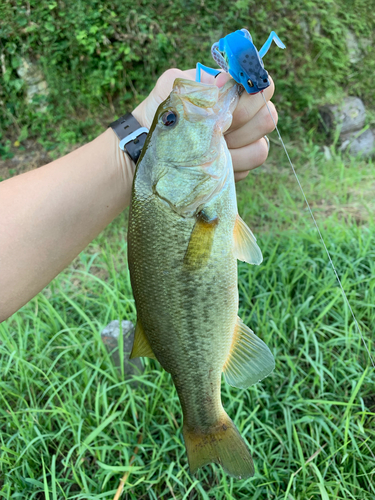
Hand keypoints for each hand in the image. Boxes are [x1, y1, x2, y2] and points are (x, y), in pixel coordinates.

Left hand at [132, 68, 277, 181]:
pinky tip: (208, 164)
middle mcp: (245, 118)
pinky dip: (229, 167)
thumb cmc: (162, 114)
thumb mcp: (171, 89)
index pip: (264, 86)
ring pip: (261, 148)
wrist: (147, 148)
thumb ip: (199, 81)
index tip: (225, 104)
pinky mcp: (238, 169)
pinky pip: (248, 169)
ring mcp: (243, 145)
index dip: (250, 95)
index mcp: (233, 93)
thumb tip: (223, 84)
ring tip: (210, 148)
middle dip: (242, 124)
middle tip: (216, 128)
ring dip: (236, 149)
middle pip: (268, 117)